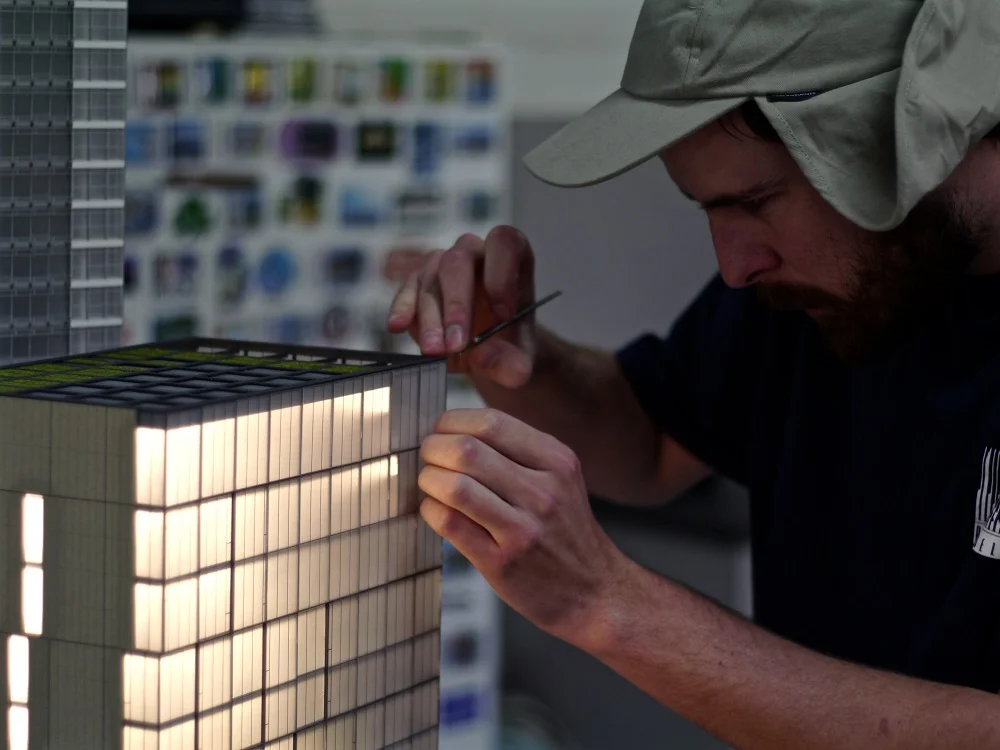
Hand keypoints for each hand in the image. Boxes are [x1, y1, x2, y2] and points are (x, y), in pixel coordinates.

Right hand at [386, 226, 536, 388]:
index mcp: (510, 259)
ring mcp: (443, 265)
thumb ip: (512, 363)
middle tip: (457, 344)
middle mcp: (474, 254)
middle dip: (456, 305)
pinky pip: (408, 288)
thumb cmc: (507, 342)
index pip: (505, 244)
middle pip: (459, 262)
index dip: (502, 274)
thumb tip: (487, 358)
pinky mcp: (419, 281)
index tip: (502, 315)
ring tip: (434, 350)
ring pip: (430, 278)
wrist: (486, 351)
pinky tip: (399, 326)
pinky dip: (403, 307)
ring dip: (430, 317)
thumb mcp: (518, 359)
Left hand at [418, 408, 628, 646]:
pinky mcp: (502, 562)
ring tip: (430, 483)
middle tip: (427, 456)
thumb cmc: (567, 533)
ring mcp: (523, 529)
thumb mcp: (561, 480)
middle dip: (433, 448)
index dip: (453, 422)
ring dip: (429, 480)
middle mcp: (544, 492)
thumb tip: (456, 429)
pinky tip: (435, 510)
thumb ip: (518, 452)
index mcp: (557, 462)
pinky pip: (450, 523)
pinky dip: (430, 510)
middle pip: (467, 451)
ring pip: (455, 487)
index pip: (491, 423)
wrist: (596, 593)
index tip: (441, 431)